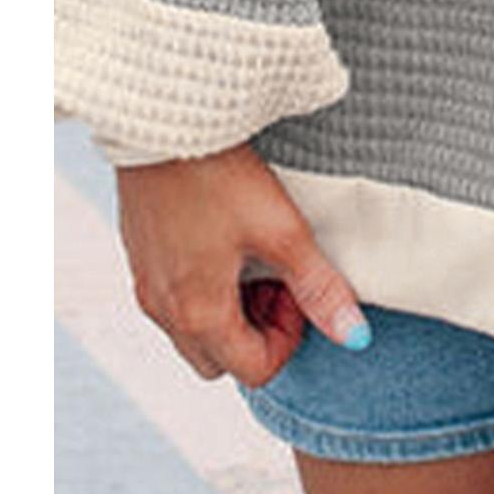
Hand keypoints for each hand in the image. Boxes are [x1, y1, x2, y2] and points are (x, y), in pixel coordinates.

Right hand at [116, 141, 371, 387]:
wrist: (163, 124)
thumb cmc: (222, 176)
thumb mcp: (282, 231)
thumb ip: (319, 287)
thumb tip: (354, 336)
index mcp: (199, 314)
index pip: (254, 370)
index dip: (291, 338)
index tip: (299, 289)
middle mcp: (164, 312)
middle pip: (221, 359)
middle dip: (258, 332)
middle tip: (279, 277)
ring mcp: (146, 285)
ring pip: (194, 332)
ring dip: (231, 311)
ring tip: (254, 255)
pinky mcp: (140, 257)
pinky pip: (174, 300)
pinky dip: (205, 289)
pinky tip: (224, 239)